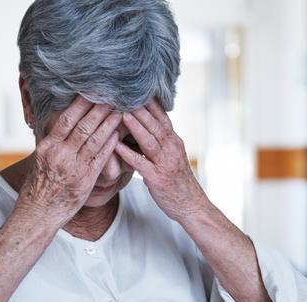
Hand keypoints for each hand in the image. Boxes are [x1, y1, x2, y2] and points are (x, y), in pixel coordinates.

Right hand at [18, 96, 121, 226]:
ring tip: (120, 111)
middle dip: (99, 109)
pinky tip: (118, 135)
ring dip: (109, 124)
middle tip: (112, 95)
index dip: (80, 105)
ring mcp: (73, 167)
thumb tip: (60, 127)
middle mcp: (60, 154)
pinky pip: (100, 159)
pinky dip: (109, 145)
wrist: (38, 213)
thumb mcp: (40, 160)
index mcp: (47, 147)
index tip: (91, 92)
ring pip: (94, 140)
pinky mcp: (84, 180)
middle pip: (83, 126)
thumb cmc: (39, 186)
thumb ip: (52, 144)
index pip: (66, 120)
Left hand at [114, 100, 208, 222]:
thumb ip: (162, 143)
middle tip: (125, 94)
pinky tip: (116, 146)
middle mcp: (172, 149)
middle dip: (141, 109)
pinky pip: (141, 163)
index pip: (162, 118)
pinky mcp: (157, 179)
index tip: (137, 90)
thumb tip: (148, 128)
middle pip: (156, 124)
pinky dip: (128, 153)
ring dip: (136, 126)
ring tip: (122, 113)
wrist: (191, 206)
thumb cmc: (178, 183)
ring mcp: (165, 164)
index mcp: (175, 142)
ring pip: (150, 140)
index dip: (150, 104)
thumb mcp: (173, 157)